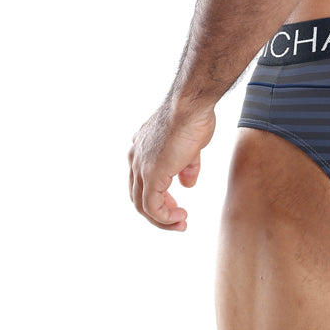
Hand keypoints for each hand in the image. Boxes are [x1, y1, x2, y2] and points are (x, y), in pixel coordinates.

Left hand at [129, 102, 215, 230]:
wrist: (191, 105)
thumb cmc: (194, 116)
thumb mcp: (191, 145)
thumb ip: (187, 166)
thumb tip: (187, 184)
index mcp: (142, 147)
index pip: (142, 180)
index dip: (159, 197)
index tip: (176, 205)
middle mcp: (135, 158)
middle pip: (138, 195)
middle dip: (159, 211)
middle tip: (177, 218)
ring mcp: (141, 167)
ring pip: (142, 205)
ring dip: (162, 219)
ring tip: (179, 223)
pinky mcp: (150, 175)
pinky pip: (152, 206)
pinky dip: (164, 217)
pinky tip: (180, 217)